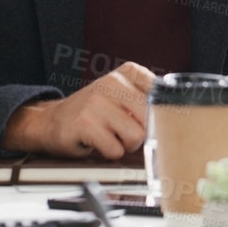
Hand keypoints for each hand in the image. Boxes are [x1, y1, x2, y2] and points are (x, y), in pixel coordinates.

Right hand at [2, 62, 154, 158]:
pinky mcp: (85, 122)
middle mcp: (112, 82)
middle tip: (125, 133)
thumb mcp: (121, 97)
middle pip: (151, 118)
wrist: (50, 121)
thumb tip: (176, 119)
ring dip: (125, 146)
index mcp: (126, 73)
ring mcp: (97, 101)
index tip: (149, 121)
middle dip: (142, 134)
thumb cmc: (92, 113)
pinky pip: (115, 149)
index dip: (159, 115)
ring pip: (135, 136)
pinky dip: (109, 153)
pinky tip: (97, 143)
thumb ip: (147, 101)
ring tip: (110, 137)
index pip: (160, 94)